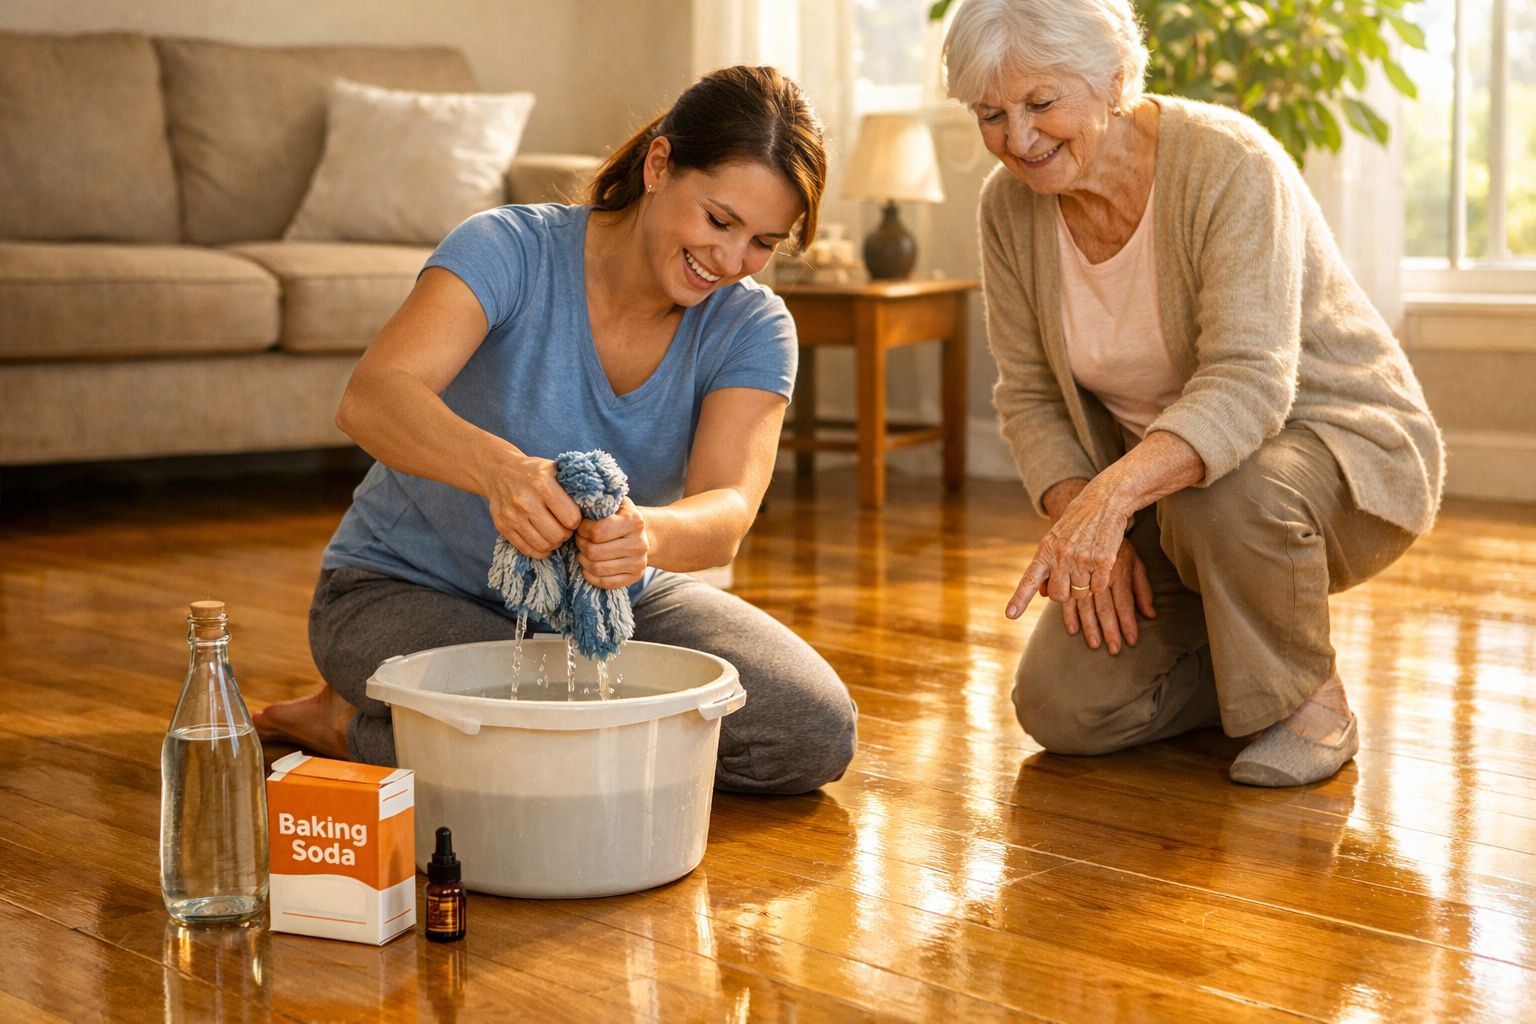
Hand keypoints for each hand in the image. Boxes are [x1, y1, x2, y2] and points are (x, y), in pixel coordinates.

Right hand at [487, 454, 581, 557]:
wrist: (500, 471)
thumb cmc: (535, 472)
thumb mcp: (555, 470)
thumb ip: (573, 485)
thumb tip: (596, 506)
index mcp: (542, 483)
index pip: (571, 518)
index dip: (577, 521)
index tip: (574, 517)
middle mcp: (525, 500)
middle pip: (557, 535)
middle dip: (566, 535)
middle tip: (566, 528)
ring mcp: (512, 516)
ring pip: (543, 545)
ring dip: (554, 543)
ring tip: (555, 534)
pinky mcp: (503, 527)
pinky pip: (527, 550)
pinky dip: (539, 550)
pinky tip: (544, 541)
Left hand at [575, 498, 649, 588]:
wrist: (646, 534)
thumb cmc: (622, 517)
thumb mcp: (616, 504)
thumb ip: (600, 502)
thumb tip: (577, 503)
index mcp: (635, 521)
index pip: (596, 531)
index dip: (582, 530)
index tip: (581, 527)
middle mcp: (640, 543)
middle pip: (594, 551)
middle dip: (581, 545)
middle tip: (579, 540)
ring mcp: (639, 562)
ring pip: (597, 568)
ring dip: (583, 560)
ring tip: (583, 552)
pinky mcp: (636, 577)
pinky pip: (605, 582)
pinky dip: (591, 576)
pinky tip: (588, 566)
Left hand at [1005, 477, 1134, 616]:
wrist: (1103, 501)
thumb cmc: (1077, 523)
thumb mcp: (1055, 539)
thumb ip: (1046, 565)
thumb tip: (1042, 594)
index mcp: (1046, 551)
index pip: (1029, 578)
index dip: (1020, 598)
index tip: (1010, 614)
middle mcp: (1061, 556)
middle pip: (1059, 596)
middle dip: (1066, 593)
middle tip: (1074, 577)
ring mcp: (1082, 559)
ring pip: (1080, 594)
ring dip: (1085, 587)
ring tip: (1088, 566)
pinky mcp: (1103, 561)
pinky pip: (1099, 587)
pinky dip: (1100, 581)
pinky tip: (1101, 564)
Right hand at [1061, 539, 1155, 653]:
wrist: (1091, 512)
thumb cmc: (1116, 542)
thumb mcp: (1134, 560)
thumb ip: (1142, 588)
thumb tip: (1151, 614)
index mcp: (1118, 570)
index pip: (1124, 604)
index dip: (1128, 624)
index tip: (1130, 642)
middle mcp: (1099, 573)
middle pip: (1104, 608)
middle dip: (1110, 631)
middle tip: (1113, 650)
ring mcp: (1080, 571)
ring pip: (1084, 606)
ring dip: (1089, 627)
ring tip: (1094, 644)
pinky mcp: (1064, 569)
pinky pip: (1066, 596)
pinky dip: (1068, 614)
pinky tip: (1073, 630)